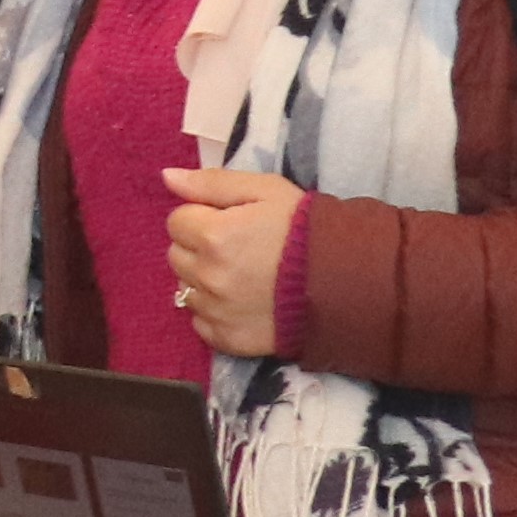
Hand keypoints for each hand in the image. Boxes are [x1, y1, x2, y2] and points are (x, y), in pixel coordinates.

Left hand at [162, 167, 308, 359]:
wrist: (349, 281)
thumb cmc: (308, 228)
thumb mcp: (266, 190)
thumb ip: (212, 183)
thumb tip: (167, 177)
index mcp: (213, 236)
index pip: (177, 221)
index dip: (202, 217)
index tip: (230, 222)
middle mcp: (207, 276)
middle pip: (177, 255)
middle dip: (199, 248)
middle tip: (238, 248)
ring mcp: (215, 311)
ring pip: (186, 289)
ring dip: (204, 280)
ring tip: (244, 275)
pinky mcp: (227, 338)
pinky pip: (200, 322)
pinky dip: (214, 312)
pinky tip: (243, 302)